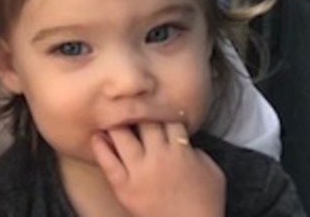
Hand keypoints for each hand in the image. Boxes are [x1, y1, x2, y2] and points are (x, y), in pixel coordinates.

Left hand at [91, 121, 224, 216]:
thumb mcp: (212, 171)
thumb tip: (183, 139)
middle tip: (130, 107)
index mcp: (180, 150)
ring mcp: (139, 172)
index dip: (161, 112)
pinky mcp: (123, 187)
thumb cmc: (206, 203)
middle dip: (138, 112)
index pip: (166, 118)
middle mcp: (158, 156)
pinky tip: (96, 136)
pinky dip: (100, 147)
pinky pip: (107, 162)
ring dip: (116, 124)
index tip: (155, 110)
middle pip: (143, 121)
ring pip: (121, 136)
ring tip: (111, 117)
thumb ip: (197, 150)